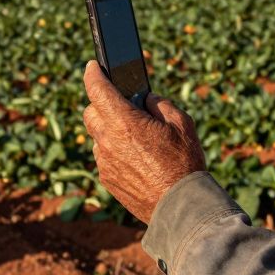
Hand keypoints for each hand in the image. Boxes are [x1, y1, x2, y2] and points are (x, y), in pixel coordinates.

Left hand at [81, 62, 205, 223]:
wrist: (180, 207)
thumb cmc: (184, 163)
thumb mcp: (181, 123)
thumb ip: (159, 103)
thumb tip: (144, 98)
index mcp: (124, 122)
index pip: (97, 89)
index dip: (93, 74)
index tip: (93, 67)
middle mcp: (108, 141)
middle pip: (90, 112)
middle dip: (101, 103)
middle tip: (121, 104)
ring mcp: (104, 161)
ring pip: (96, 136)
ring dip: (108, 129)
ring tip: (133, 136)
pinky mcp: (106, 179)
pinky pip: (103, 156)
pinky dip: (112, 150)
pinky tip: (135, 157)